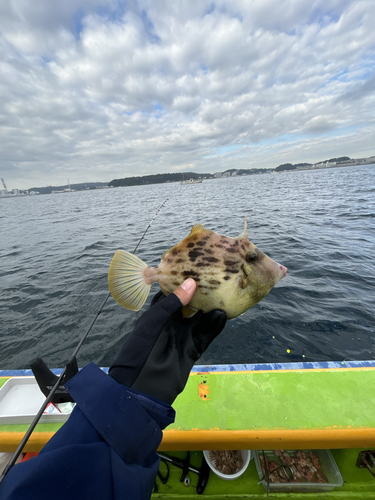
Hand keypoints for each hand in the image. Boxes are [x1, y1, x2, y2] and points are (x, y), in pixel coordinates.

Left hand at [109, 279, 226, 404]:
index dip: (183, 282)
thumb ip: (174, 302)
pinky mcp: (192, 350)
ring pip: (200, 320)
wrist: (144, 385)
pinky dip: (214, 326)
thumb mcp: (156, 320)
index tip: (198, 269)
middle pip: (189, 305)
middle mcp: (170, 323)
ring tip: (223, 296)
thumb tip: (192, 282)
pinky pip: (205, 335)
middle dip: (201, 295)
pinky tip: (222, 316)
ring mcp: (182, 336)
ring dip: (210, 310)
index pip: (172, 294)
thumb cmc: (144, 346)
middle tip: (217, 280)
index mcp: (157, 314)